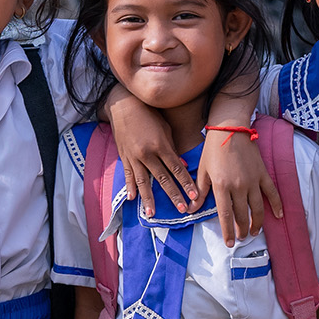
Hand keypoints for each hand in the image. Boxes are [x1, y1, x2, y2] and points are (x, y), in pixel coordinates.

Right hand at [106, 87, 195, 215]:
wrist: (124, 105)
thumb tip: (183, 166)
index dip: (186, 183)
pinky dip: (130, 187)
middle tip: (182, 209)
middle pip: (163, 178)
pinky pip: (128, 175)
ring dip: (149, 198)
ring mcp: (134, 157)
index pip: (176, 169)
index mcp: (160, 146)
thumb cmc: (149, 114)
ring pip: (143, 182)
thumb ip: (173, 149)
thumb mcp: (165, 129)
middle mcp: (147, 154)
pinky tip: (132, 198)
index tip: (194, 195)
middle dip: (174, 195)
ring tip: (152, 213)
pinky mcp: (124, 157)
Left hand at [199, 126, 280, 245]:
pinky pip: (271, 193)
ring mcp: (252, 181)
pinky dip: (277, 205)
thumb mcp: (203, 170)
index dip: (228, 231)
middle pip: (242, 215)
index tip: (229, 243)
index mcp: (221, 186)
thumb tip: (191, 208)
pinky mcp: (262, 174)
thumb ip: (200, 191)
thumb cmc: (213, 148)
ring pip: (258, 208)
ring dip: (257, 223)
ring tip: (254, 232)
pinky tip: (278, 216)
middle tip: (240, 238)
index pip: (226, 215)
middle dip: (241, 230)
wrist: (230, 128)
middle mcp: (238, 186)